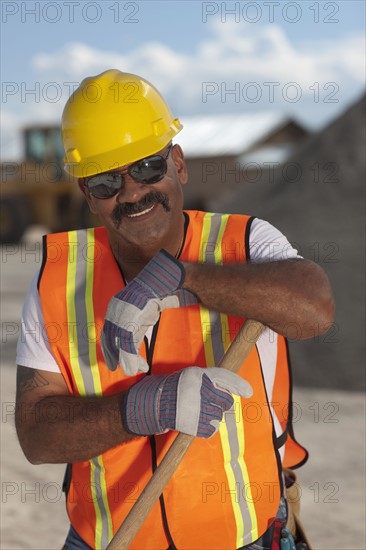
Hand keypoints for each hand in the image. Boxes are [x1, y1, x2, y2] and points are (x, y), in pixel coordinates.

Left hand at [101, 250, 196, 375]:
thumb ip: (136, 325)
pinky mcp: (132, 320)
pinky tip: (142, 365)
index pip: (107, 332)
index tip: (112, 362)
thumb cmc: (156, 295)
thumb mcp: (142, 312)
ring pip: (120, 344)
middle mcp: (116, 312)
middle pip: (110, 339)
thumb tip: (133, 339)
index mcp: (116, 308)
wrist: (165, 284)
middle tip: (116, 368)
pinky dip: (133, 357)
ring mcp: (123, 315)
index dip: (109, 349)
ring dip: (127, 361)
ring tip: (134, 370)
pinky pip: (129, 344)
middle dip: (114, 356)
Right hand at [121, 367, 252, 437]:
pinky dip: (208, 427)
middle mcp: (199, 390)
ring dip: (213, 415)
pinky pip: (212, 428)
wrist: (155, 405)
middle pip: (226, 400)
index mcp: (199, 375)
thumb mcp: (192, 376)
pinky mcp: (194, 425)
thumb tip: (236, 388)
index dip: (238, 385)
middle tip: (209, 403)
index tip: (249, 392)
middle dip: (221, 403)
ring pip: (219, 415)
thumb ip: (211, 379)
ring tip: (199, 411)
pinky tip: (198, 421)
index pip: (224, 377)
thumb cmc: (176, 389)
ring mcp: (197, 408)